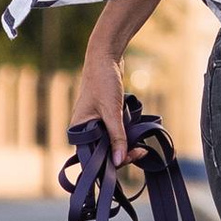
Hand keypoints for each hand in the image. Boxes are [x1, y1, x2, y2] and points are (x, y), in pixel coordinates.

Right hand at [69, 47, 128, 167]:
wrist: (105, 58)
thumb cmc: (103, 82)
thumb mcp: (112, 111)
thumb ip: (117, 137)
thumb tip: (119, 161)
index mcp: (79, 130)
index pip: (93, 157)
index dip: (111, 162)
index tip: (132, 157)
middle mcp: (84, 130)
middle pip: (103, 152)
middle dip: (122, 154)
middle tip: (141, 151)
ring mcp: (94, 124)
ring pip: (111, 144)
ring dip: (125, 146)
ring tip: (140, 143)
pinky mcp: (104, 119)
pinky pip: (115, 134)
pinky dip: (125, 136)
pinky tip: (135, 134)